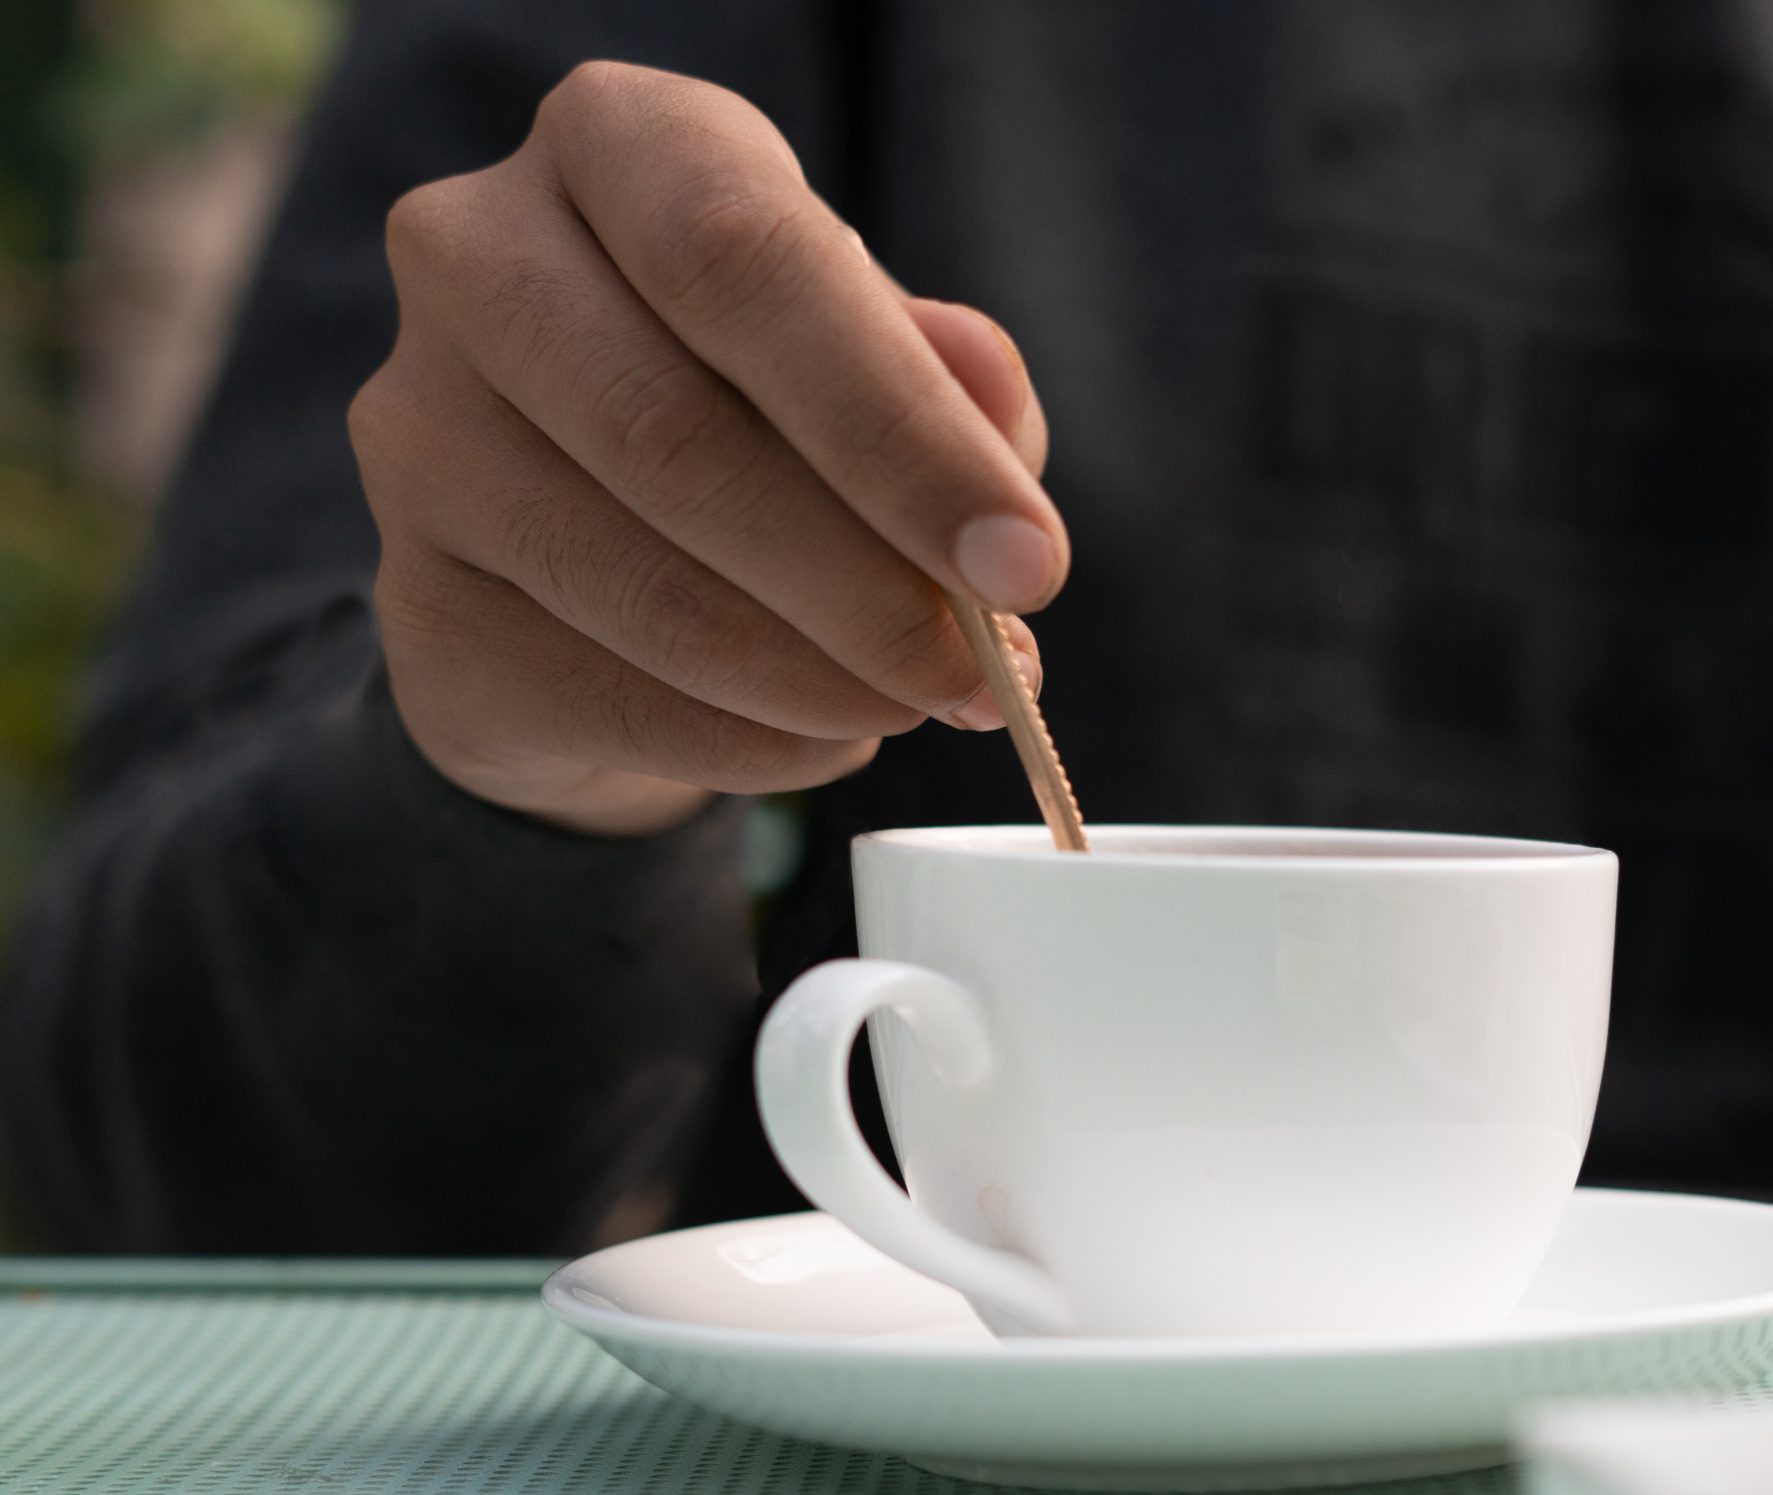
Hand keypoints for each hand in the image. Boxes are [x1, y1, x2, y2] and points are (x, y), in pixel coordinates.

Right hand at [349, 61, 1062, 835]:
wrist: (601, 547)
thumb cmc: (775, 418)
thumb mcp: (886, 368)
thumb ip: (954, 385)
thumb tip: (993, 430)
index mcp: (620, 144)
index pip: (748, 261)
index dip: (902, 428)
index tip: (1027, 563)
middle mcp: (476, 254)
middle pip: (677, 432)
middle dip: (866, 583)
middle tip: (978, 674)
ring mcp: (417, 429)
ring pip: (640, 583)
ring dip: (815, 677)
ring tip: (916, 705)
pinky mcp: (414, 599)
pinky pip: (603, 695)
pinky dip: (748, 741)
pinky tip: (823, 734)